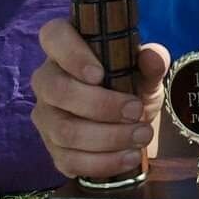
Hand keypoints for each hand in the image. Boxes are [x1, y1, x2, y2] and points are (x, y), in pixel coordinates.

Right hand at [30, 18, 170, 180]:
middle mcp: (47, 80)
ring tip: (142, 135)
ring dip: (108, 137)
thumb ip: (152, 60)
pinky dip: (104, 161)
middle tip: (137, 111)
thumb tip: (152, 57)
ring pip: (65, 130)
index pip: (53, 36)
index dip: (71, 54)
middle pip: (58, 91)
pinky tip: (130, 157)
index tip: (100, 74)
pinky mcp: (52, 149)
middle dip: (101, 105)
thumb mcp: (147, 71)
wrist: (132, 122)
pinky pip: (69, 160)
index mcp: (65, 48)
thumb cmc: (132, 84)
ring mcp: (46, 116)